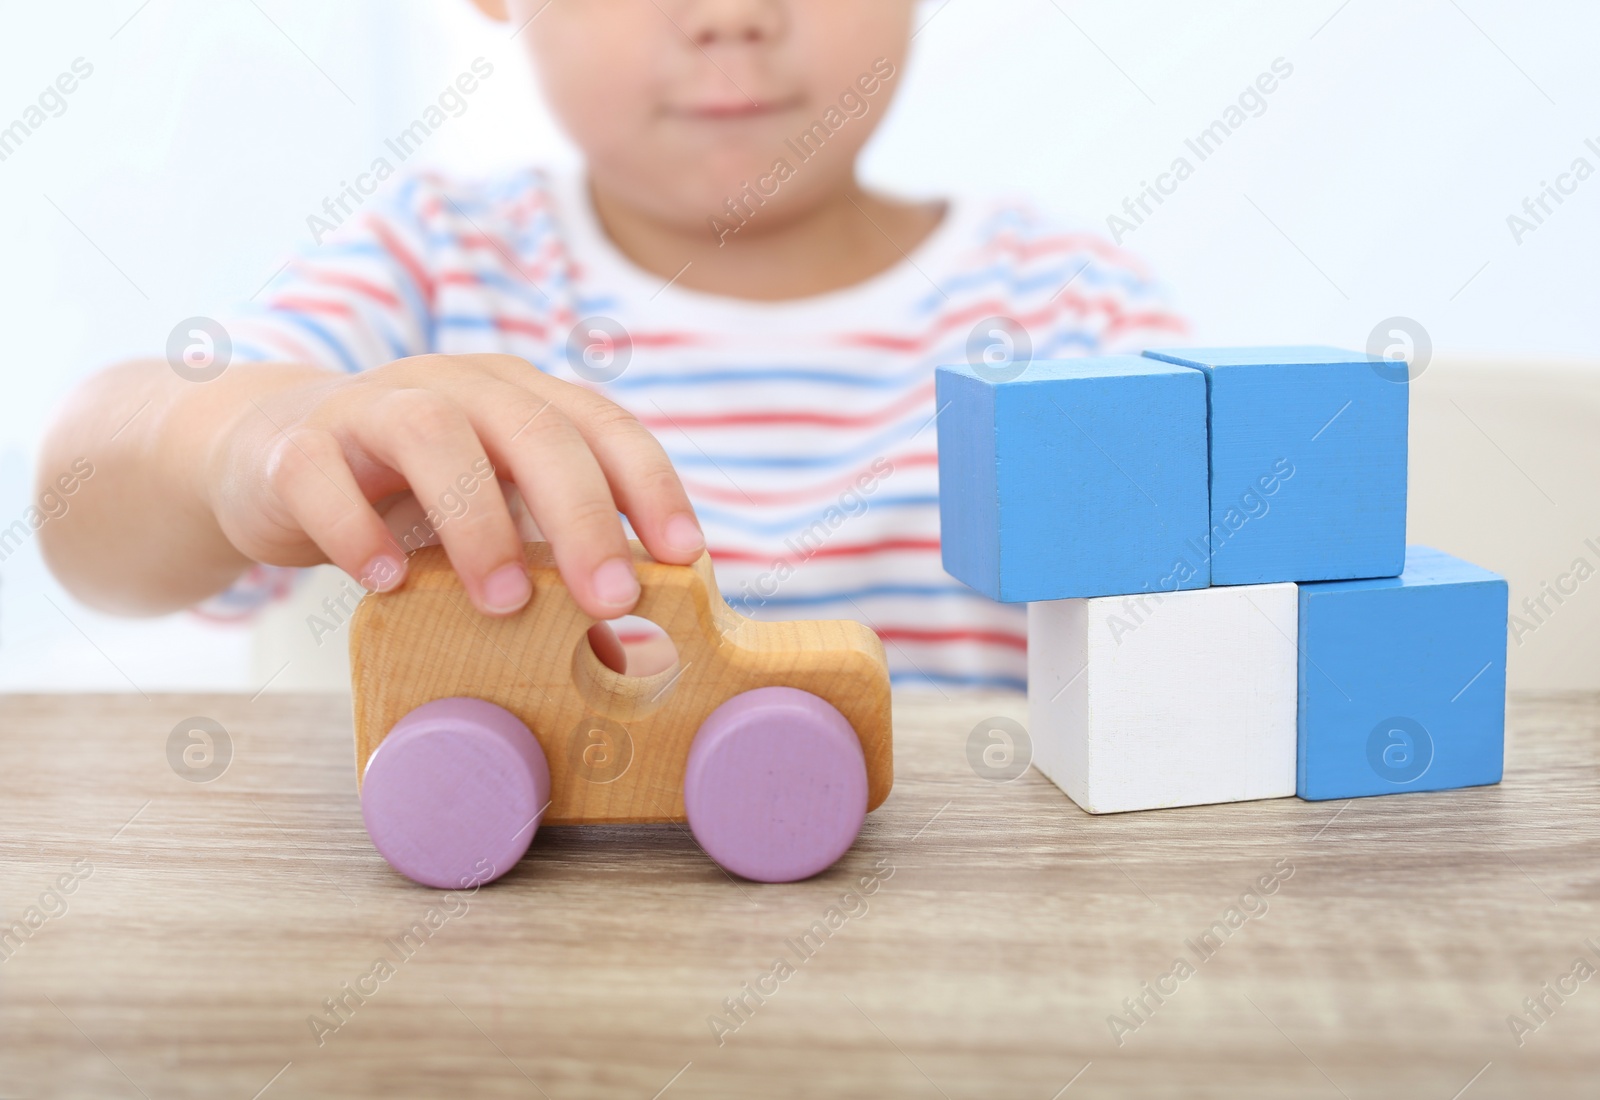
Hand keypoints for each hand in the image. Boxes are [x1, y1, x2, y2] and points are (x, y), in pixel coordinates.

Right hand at [208, 353, 703, 618]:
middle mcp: (454, 386)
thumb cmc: (406, 497)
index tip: (685, 557)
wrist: (267, 456)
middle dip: (581, 515)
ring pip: (432, 434)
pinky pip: (322, 474)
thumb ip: (550, 561)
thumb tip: (633, 650)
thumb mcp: (492, 516)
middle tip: (610, 599)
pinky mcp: (294, 445)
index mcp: (518, 398)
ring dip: (478, 521)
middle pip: (531, 429)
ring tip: (503, 603)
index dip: (650, 485)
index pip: (602, 424)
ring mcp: (370, 407)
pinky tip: (387, 584)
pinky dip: (357, 531)